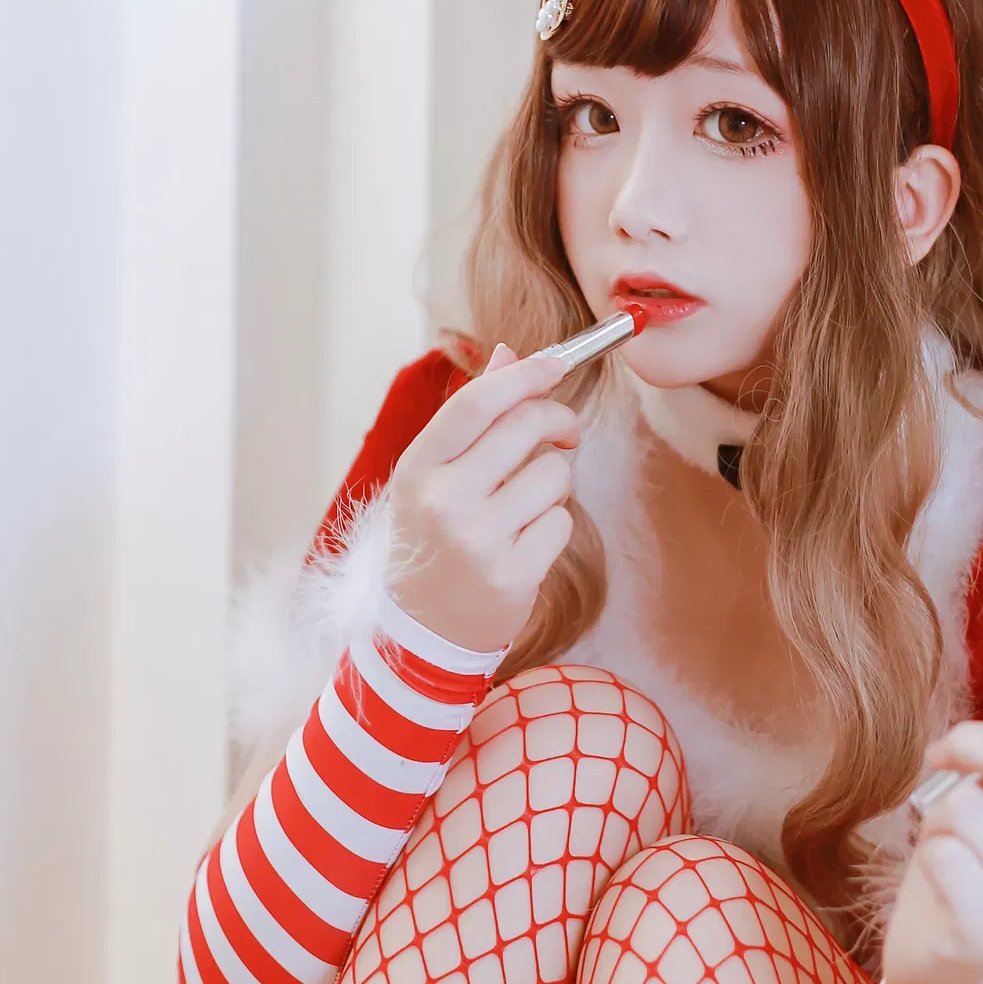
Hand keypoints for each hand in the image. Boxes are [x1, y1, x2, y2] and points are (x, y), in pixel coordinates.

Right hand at [384, 343, 578, 653]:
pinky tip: (526, 541)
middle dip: (558, 420)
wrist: (423, 629)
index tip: (557, 364)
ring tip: (525, 505)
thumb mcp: (435, 474)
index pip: (479, 402)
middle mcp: (443, 501)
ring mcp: (477, 541)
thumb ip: (472, 414)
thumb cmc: (432, 537)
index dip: (526, 374)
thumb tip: (509, 354)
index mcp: (418, 467)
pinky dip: (554, 526)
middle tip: (564, 433)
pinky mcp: (511, 576)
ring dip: (554, 483)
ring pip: (554, 475)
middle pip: (526, 427)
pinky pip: (562, 522)